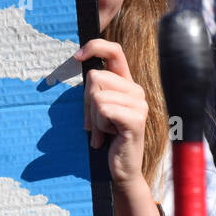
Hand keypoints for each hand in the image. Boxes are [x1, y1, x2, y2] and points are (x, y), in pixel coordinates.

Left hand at [78, 38, 147, 188]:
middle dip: (86, 102)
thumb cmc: (108, 138)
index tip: (77, 57)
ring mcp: (139, 103)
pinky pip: (103, 109)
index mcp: (127, 84)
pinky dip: (99, 126)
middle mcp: (136, 90)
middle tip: (95, 123)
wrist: (122, 168)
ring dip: (93, 118)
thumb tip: (78, 61)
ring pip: (97, 96)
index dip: (94, 46)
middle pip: (94, 77)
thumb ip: (93, 90)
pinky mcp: (136, 118)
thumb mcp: (97, 110)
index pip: (114, 51)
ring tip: (105, 131)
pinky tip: (109, 137)